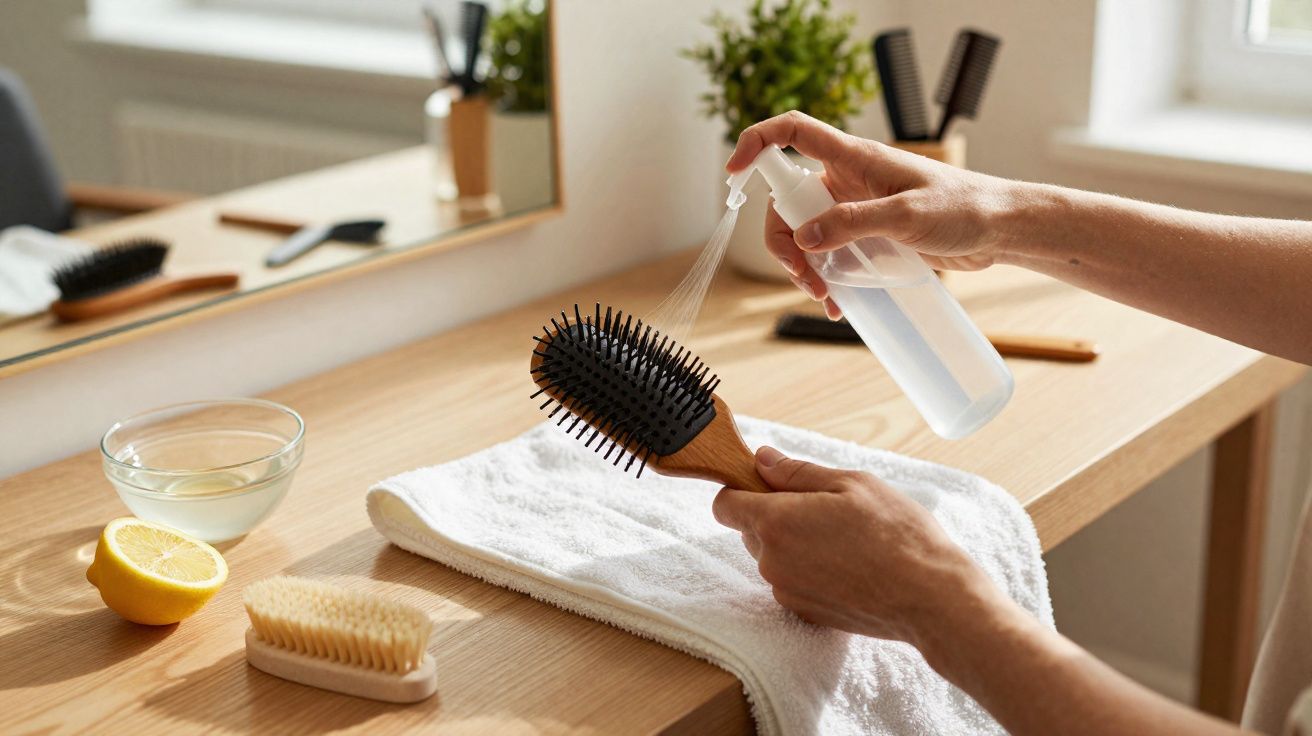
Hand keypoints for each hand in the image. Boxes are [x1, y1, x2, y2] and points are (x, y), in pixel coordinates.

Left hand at [712, 445, 1006, 648]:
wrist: (929, 598)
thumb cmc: (896, 534)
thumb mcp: (850, 483)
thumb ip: (796, 472)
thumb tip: (761, 459)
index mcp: (776, 521)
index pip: (724, 503)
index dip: (742, 488)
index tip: (770, 483)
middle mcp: (771, 561)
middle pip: (750, 529)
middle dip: (776, 515)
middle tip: (824, 508)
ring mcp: (785, 591)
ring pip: (773, 556)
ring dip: (795, 544)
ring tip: (843, 538)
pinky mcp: (803, 613)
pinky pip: (791, 581)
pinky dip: (809, 570)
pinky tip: (847, 565)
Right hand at [725, 111, 1024, 315]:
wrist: (1001, 230)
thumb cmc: (966, 208)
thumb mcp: (908, 215)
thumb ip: (854, 223)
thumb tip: (805, 238)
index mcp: (855, 158)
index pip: (794, 133)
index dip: (758, 143)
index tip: (734, 170)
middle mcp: (848, 180)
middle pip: (788, 202)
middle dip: (786, 242)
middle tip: (805, 277)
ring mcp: (856, 209)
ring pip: (806, 234)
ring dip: (804, 267)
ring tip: (827, 298)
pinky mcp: (868, 236)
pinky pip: (831, 254)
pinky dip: (826, 278)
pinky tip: (839, 302)